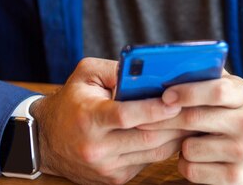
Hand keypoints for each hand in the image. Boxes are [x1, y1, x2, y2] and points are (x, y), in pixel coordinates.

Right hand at [31, 57, 184, 184]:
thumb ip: (114, 68)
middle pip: (146, 138)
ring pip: (152, 154)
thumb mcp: (85, 74)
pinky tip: (175, 133)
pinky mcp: (114, 179)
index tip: (176, 100)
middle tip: (197, 108)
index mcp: (89, 118)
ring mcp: (107, 167)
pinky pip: (146, 163)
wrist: (46, 140)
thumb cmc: (70, 100)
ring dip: (175, 137)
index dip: (154, 109)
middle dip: (175, 123)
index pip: (127, 116)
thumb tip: (146, 69)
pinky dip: (163, 147)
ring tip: (193, 119)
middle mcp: (97, 147)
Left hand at [140, 73, 242, 184]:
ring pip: (190, 148)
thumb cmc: (233, 110)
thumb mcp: (228, 88)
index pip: (216, 91)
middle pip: (195, 119)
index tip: (165, 95)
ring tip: (187, 138)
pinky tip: (194, 155)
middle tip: (143, 119)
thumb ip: (205, 75)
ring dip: (178, 144)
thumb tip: (170, 67)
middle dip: (165, 119)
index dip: (187, 92)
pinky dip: (185, 163)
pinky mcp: (236, 179)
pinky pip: (193, 170)